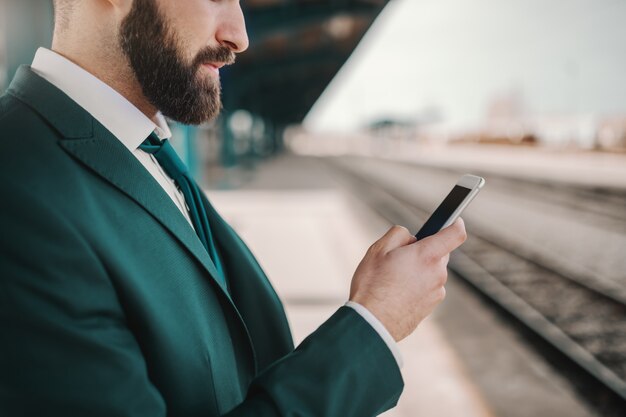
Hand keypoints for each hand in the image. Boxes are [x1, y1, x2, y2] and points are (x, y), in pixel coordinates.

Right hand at [349, 218, 466, 341]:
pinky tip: (396, 293)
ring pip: (431, 272)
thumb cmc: (373, 285)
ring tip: (392, 280)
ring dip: (418, 271)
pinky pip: (427, 289)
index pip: (455, 234)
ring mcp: (436, 292)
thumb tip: (411, 238)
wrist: (372, 323)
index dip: (456, 224)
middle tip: (399, 257)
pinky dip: (416, 287)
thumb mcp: (378, 249)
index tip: (454, 220)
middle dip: (423, 251)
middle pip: (439, 254)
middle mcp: (438, 274)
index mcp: (427, 255)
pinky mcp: (431, 307)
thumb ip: (399, 234)